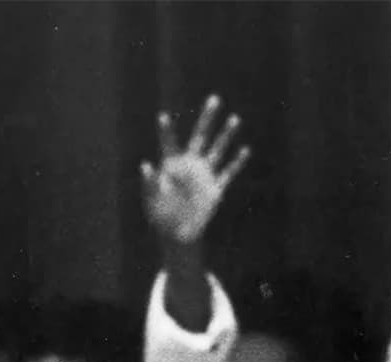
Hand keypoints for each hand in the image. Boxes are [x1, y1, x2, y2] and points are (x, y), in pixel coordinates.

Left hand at [142, 97, 250, 247]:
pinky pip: (228, 173)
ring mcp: (204, 175)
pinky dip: (236, 163)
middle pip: (201, 136)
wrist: (178, 234)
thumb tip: (145, 165)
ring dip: (226, 135)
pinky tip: (245, 150)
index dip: (166, 130)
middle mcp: (190, 165)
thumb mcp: (152, 199)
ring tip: (235, 118)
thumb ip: (150, 182)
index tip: (162, 116)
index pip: (170, 143)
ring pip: (218, 150)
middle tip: (215, 98)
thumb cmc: (160, 216)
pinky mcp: (215, 189)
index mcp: (172, 165)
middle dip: (208, 119)